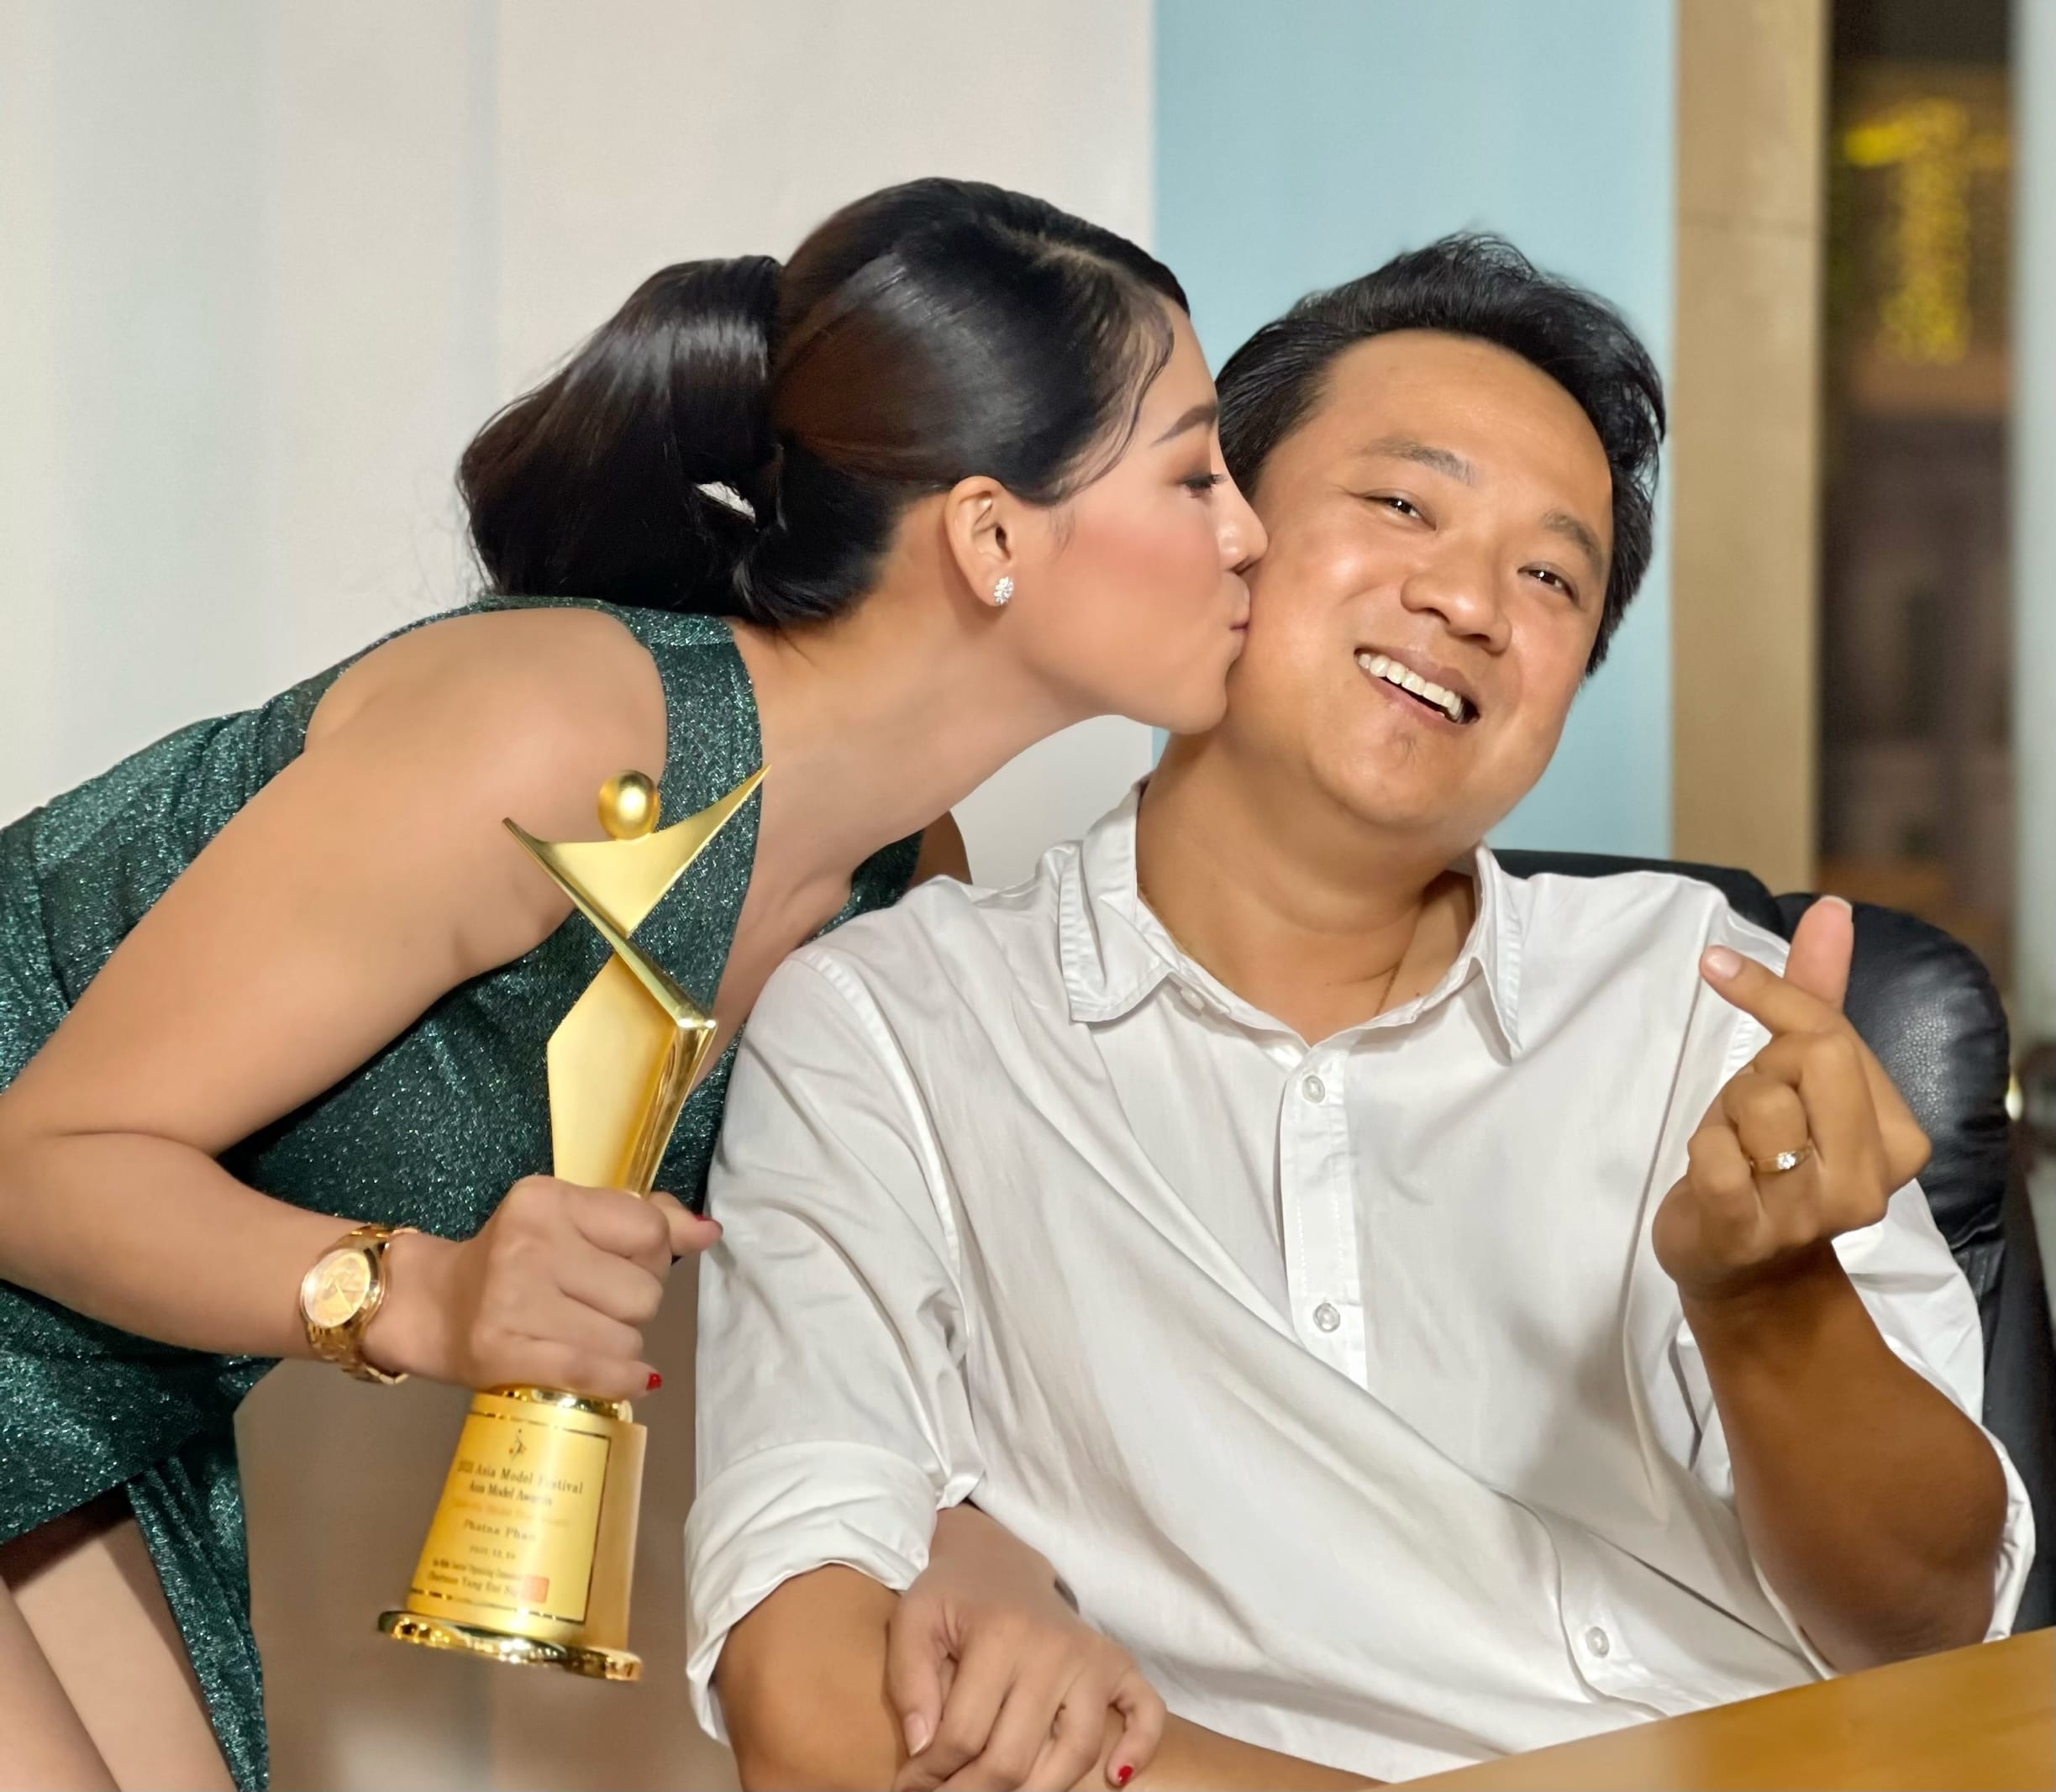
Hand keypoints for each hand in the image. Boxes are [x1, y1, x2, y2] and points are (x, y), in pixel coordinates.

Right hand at [364, 1175, 719, 1398]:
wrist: (431, 1307)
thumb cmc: (515, 1263)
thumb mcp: (571, 1222)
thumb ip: (643, 1220)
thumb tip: (709, 1233)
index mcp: (547, 1200)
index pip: (649, 1230)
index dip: (652, 1257)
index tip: (624, 1265)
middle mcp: (530, 1244)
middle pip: (644, 1292)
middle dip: (635, 1306)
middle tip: (599, 1306)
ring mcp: (514, 1301)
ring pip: (627, 1338)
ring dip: (621, 1345)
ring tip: (585, 1335)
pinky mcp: (504, 1354)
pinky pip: (594, 1372)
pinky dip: (621, 1379)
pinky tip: (630, 1378)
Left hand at [889, 1508, 1162, 1791]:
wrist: (997, 1560)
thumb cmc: (952, 1596)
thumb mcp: (914, 1620)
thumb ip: (909, 1681)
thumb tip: (923, 1749)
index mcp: (999, 1634)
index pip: (964, 1735)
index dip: (931, 1775)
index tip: (911, 1788)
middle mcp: (1053, 1647)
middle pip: (1015, 1757)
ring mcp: (1091, 1656)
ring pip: (1075, 1753)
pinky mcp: (1117, 1663)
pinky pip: (1145, 1710)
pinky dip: (1139, 1747)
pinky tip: (1115, 1777)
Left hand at [1653, 898, 1929, 1303]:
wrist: (1734, 1262)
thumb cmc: (1764, 1159)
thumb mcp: (1793, 1076)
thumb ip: (1816, 995)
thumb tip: (1834, 910)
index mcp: (1898, 1137)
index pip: (1832, 1033)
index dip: (1768, 993)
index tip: (1718, 967)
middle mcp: (1869, 1180)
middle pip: (1807, 1057)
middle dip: (1758, 1069)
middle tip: (1751, 1112)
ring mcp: (1812, 1215)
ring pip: (1759, 1102)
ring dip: (1726, 1115)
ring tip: (1737, 1152)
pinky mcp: (1748, 1235)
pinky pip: (1713, 1152)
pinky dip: (1699, 1150)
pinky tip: (1713, 1178)